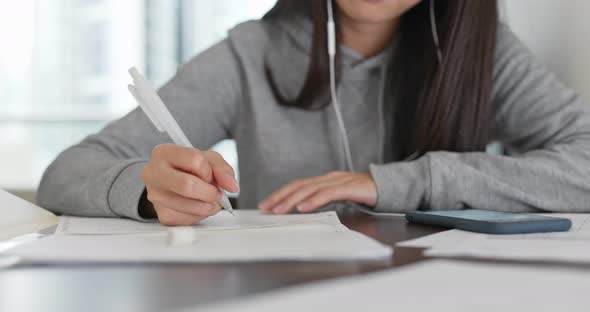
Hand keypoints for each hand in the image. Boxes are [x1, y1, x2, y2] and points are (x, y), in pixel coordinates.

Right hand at [141, 144, 238, 225]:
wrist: (174, 183)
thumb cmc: (190, 168)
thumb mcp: (208, 160)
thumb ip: (222, 169)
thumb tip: (232, 186)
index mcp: (163, 153)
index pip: (195, 160)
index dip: (209, 171)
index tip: (209, 175)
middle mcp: (152, 173)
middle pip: (187, 185)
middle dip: (209, 192)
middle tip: (216, 194)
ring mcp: (154, 196)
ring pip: (189, 206)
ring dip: (208, 206)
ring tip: (210, 201)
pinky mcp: (162, 215)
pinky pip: (187, 219)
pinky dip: (200, 215)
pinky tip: (199, 207)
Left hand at [258, 172, 376, 214]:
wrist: (388, 187)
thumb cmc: (364, 194)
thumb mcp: (339, 197)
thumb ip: (323, 200)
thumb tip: (303, 210)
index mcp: (324, 180)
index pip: (297, 186)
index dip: (280, 194)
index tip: (266, 204)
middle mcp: (328, 178)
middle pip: (299, 186)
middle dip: (280, 197)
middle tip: (265, 207)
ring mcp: (338, 181)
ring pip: (310, 189)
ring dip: (292, 200)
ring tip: (279, 209)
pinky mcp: (349, 187)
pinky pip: (328, 194)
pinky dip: (314, 200)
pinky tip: (303, 207)